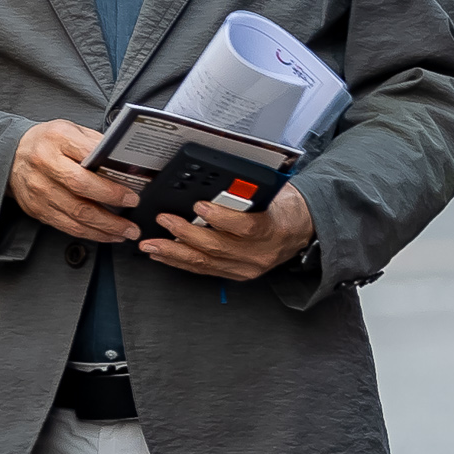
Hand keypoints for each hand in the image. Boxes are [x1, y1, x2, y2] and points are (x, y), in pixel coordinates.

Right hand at [10, 119, 141, 243]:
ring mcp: (39, 190)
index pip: (88, 158)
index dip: (110, 176)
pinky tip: (108, 234)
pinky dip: (91, 233)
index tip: (131, 188)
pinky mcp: (37, 210)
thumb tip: (126, 163)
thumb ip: (96, 143)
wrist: (12, 155)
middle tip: (133, 206)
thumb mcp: (72, 130)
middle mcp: (45, 165)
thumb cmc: (49, 142)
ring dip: (106, 226)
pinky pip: (67, 226)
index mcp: (57, 139)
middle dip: (111, 201)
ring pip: (76, 214)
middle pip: (81, 189)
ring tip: (127, 230)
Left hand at [142, 186, 316, 282]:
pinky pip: (204, 270)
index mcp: (273, 228)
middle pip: (218, 247)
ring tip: (152, 244)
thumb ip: (248, 190)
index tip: (199, 205)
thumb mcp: (273, 192)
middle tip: (165, 220)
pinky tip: (164, 255)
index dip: (220, 217)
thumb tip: (217, 180)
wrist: (301, 229)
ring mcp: (247, 268)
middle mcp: (260, 253)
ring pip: (206, 262)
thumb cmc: (286, 208)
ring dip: (175, 253)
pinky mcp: (237, 274)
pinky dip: (181, 262)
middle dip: (185, 234)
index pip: (245, 227)